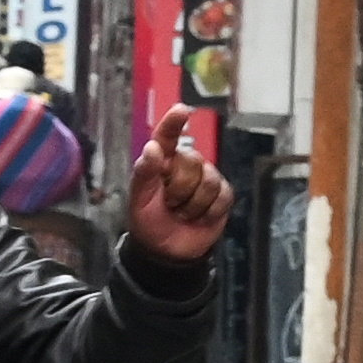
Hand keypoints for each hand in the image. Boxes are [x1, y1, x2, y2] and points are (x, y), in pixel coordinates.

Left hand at [125, 120, 234, 261]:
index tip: (182, 110)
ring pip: (210, 180)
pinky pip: (223, 196)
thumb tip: (154, 147)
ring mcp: (207, 180)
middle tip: (170, 204)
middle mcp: (186, 165)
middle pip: (193, 162)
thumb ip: (145, 172)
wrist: (168, 251)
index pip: (167, 137)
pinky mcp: (223, 197)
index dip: (174, 123)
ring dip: (194, 204)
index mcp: (161, 162)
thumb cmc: (148, 221)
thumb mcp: (139, 198)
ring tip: (183, 214)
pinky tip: (199, 218)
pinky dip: (209, 212)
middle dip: (181, 188)